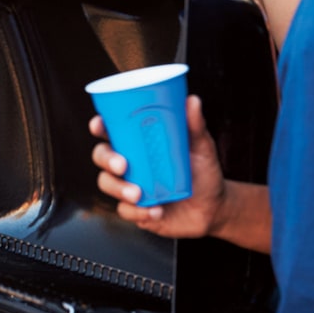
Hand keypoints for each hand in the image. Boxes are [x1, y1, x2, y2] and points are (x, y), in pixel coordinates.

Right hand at [91, 95, 226, 237]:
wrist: (214, 208)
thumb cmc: (203, 173)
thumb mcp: (201, 148)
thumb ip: (195, 127)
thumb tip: (192, 101)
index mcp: (138, 145)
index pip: (111, 132)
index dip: (99, 126)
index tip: (99, 124)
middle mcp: (130, 164)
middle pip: (101, 156)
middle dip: (107, 159)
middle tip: (122, 165)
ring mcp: (129, 186)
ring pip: (107, 183)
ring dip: (119, 189)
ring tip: (139, 195)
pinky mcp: (135, 210)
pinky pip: (124, 211)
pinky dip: (138, 212)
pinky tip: (155, 211)